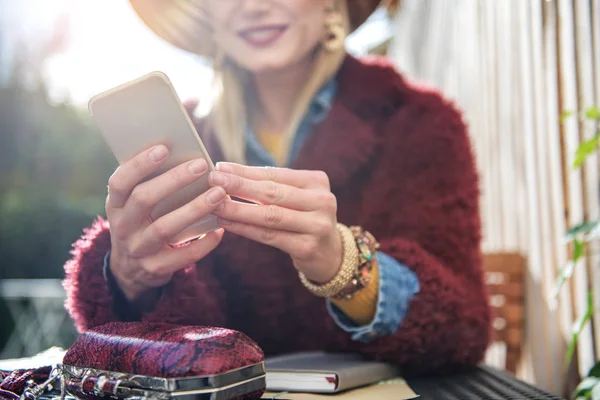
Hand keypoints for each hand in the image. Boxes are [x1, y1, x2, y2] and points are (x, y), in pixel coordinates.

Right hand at [106, 145, 226, 300]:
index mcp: (115, 205)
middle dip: (174, 180)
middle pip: (144, 199)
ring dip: (194, 209)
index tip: (164, 148)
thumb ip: (150, 184)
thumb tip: (183, 155)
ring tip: (218, 194)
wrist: (130, 270)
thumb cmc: (142, 223)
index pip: (120, 182)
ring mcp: (137, 250)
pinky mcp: (155, 269)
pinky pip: (182, 256)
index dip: (139, 164)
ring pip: (165, 228)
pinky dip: (203, 243)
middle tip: (201, 165)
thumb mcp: (133, 206)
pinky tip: (220, 230)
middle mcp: (122, 227)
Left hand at [209, 163, 342, 283]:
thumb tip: (227, 172)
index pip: (276, 174)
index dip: (246, 171)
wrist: (331, 254)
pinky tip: (227, 224)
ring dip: (238, 210)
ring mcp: (317, 225)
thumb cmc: (305, 219)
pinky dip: (246, 230)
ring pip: (269, 216)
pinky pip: (270, 237)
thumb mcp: (297, 198)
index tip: (220, 166)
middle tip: (213, 180)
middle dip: (239, 186)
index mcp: (317, 181)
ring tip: (215, 204)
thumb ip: (272, 186)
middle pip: (272, 192)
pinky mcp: (308, 247)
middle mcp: (322, 201)